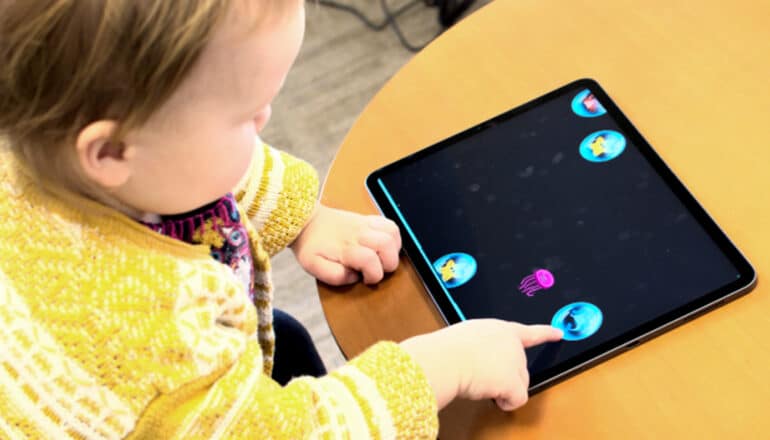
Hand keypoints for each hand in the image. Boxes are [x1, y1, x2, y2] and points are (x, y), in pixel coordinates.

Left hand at [290, 204, 401, 284]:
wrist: (305, 221)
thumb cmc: (310, 246)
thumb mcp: (313, 266)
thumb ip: (334, 276)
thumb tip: (355, 277)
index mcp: (346, 247)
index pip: (371, 261)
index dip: (373, 275)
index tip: (364, 279)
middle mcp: (359, 234)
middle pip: (387, 245)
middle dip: (388, 263)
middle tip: (376, 269)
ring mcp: (365, 224)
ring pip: (392, 233)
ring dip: (394, 250)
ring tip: (382, 258)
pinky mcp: (368, 219)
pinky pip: (390, 224)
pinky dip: (394, 237)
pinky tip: (384, 246)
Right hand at [400, 319, 562, 410]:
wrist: (446, 358)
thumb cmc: (447, 349)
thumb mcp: (465, 338)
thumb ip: (480, 344)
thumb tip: (478, 359)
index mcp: (499, 328)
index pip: (527, 332)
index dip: (545, 333)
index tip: (558, 333)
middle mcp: (512, 343)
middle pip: (520, 366)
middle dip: (505, 375)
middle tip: (481, 375)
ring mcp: (516, 362)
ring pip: (518, 384)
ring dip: (502, 388)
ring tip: (480, 381)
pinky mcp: (515, 381)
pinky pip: (517, 399)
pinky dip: (506, 402)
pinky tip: (493, 396)